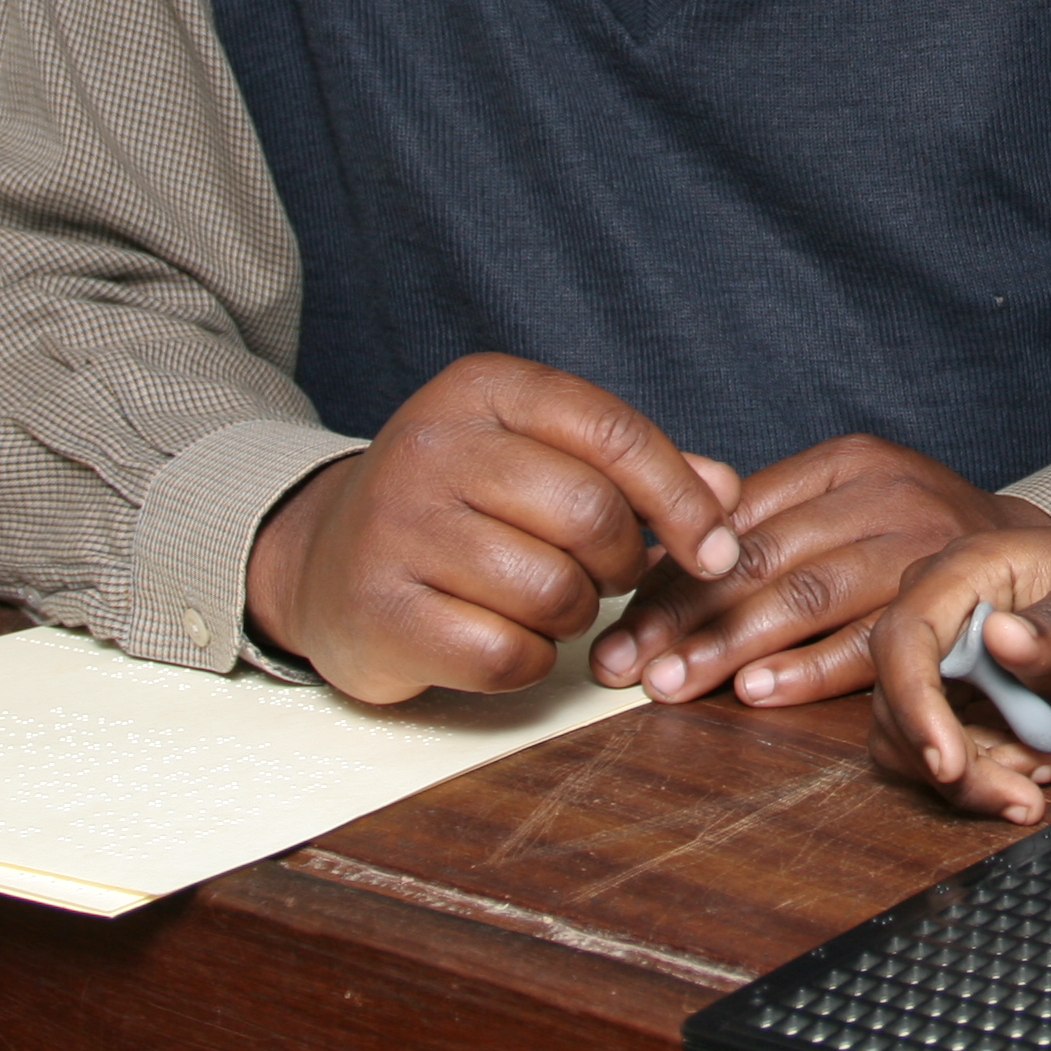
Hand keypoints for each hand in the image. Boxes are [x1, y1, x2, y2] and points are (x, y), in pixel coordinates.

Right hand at [244, 353, 744, 703]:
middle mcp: (432, 446)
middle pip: (591, 514)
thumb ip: (633, 468)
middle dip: (623, 562)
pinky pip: (505, 654)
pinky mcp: (378, 609)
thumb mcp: (538, 456)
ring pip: (554, 591)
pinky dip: (527, 660)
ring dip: (575, 614)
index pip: (613, 431)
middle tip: (609, 576)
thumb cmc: (458, 505)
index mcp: (483, 390)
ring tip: (547, 601)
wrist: (323, 556)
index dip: (683, 496)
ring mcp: (395, 527)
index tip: (717, 547)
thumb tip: (727, 493)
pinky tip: (503, 637)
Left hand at [596, 434, 1050, 705]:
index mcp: (846, 463)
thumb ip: (764, 524)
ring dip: (731, 646)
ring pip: (807, 595)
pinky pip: (868, 638)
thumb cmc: (920, 537)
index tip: (618, 625)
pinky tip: (758, 691)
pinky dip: (810, 668)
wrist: (1038, 562)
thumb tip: (651, 563)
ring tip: (674, 685)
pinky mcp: (948, 600)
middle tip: (626, 665)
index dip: (670, 575)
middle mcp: (882, 494)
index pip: (735, 517)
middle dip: (683, 617)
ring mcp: (920, 543)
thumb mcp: (848, 503)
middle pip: (761, 556)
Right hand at [868, 515, 1050, 821]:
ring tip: (1047, 765)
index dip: (915, 705)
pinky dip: (989, 767)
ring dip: (975, 773)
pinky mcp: (960, 688)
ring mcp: (946, 652)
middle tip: (1021, 796)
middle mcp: (940, 611)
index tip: (949, 763)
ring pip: (918, 735)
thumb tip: (1000, 639)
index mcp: (963, 571)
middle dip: (955, 763)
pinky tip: (1043, 758)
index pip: (905, 639)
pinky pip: (950, 743)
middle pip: (902, 701)